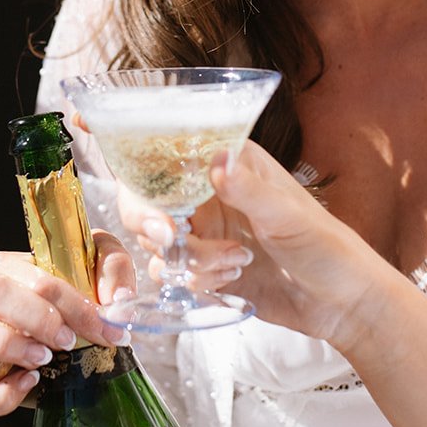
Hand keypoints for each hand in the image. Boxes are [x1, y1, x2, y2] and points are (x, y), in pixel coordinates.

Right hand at [0, 238, 134, 422]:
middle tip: (69, 340)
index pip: (32, 276)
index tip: (103, 329)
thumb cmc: (81, 306)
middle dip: (37, 318)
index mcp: (8, 269)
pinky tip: (29, 384)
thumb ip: (114, 266)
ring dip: (7, 345)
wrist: (76, 352)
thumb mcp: (102, 271)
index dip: (72, 304)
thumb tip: (117, 299)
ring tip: (45, 358)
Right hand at [120, 143, 379, 348]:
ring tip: (232, 263)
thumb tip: (215, 161)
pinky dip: (193, 278)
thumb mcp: (290, 216)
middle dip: (150, 219)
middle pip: (145, 194)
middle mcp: (209, 191)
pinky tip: (230, 279)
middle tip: (170, 237)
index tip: (83, 121)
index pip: (168, 139)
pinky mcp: (204, 266)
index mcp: (230, 162)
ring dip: (185, 257)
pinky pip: (171, 271)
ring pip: (155, 239)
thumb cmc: (328, 248)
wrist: (342, 305)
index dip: (125, 133)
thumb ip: (248, 190)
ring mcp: (204, 230)